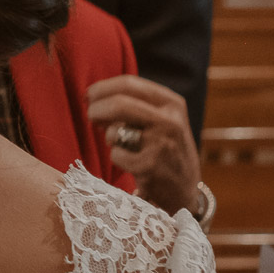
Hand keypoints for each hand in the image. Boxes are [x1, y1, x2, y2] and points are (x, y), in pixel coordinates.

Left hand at [86, 75, 202, 216]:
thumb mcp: (161, 118)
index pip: (129, 83)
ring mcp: (161, 144)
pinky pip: (115, 154)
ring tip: (122, 144)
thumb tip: (92, 96)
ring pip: (114, 130)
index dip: (102, 88)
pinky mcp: (150, 166)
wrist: (185, 189)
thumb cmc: (164, 147)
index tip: (88, 95)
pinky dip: (117, 157)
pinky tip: (131, 163)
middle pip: (118, 104)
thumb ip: (133, 103)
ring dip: (109, 137)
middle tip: (90, 115)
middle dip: (96, 109)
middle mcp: (170, 120)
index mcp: (172, 103)